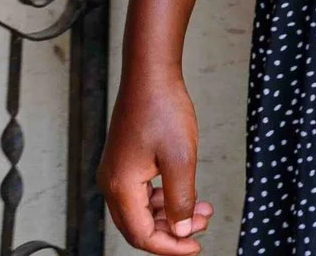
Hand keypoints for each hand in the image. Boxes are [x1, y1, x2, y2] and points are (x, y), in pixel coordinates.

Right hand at [100, 71, 212, 253]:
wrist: (150, 77)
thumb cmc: (163, 111)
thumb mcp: (181, 159)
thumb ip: (181, 199)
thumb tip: (183, 230)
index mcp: (120, 188)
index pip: (141, 235)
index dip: (170, 247)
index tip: (196, 247)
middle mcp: (112, 184)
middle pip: (139, 227)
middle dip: (173, 232)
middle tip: (204, 225)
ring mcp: (116, 173)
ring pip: (142, 211)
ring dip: (171, 214)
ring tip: (203, 209)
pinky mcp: (125, 163)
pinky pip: (142, 194)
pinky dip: (165, 199)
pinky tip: (187, 194)